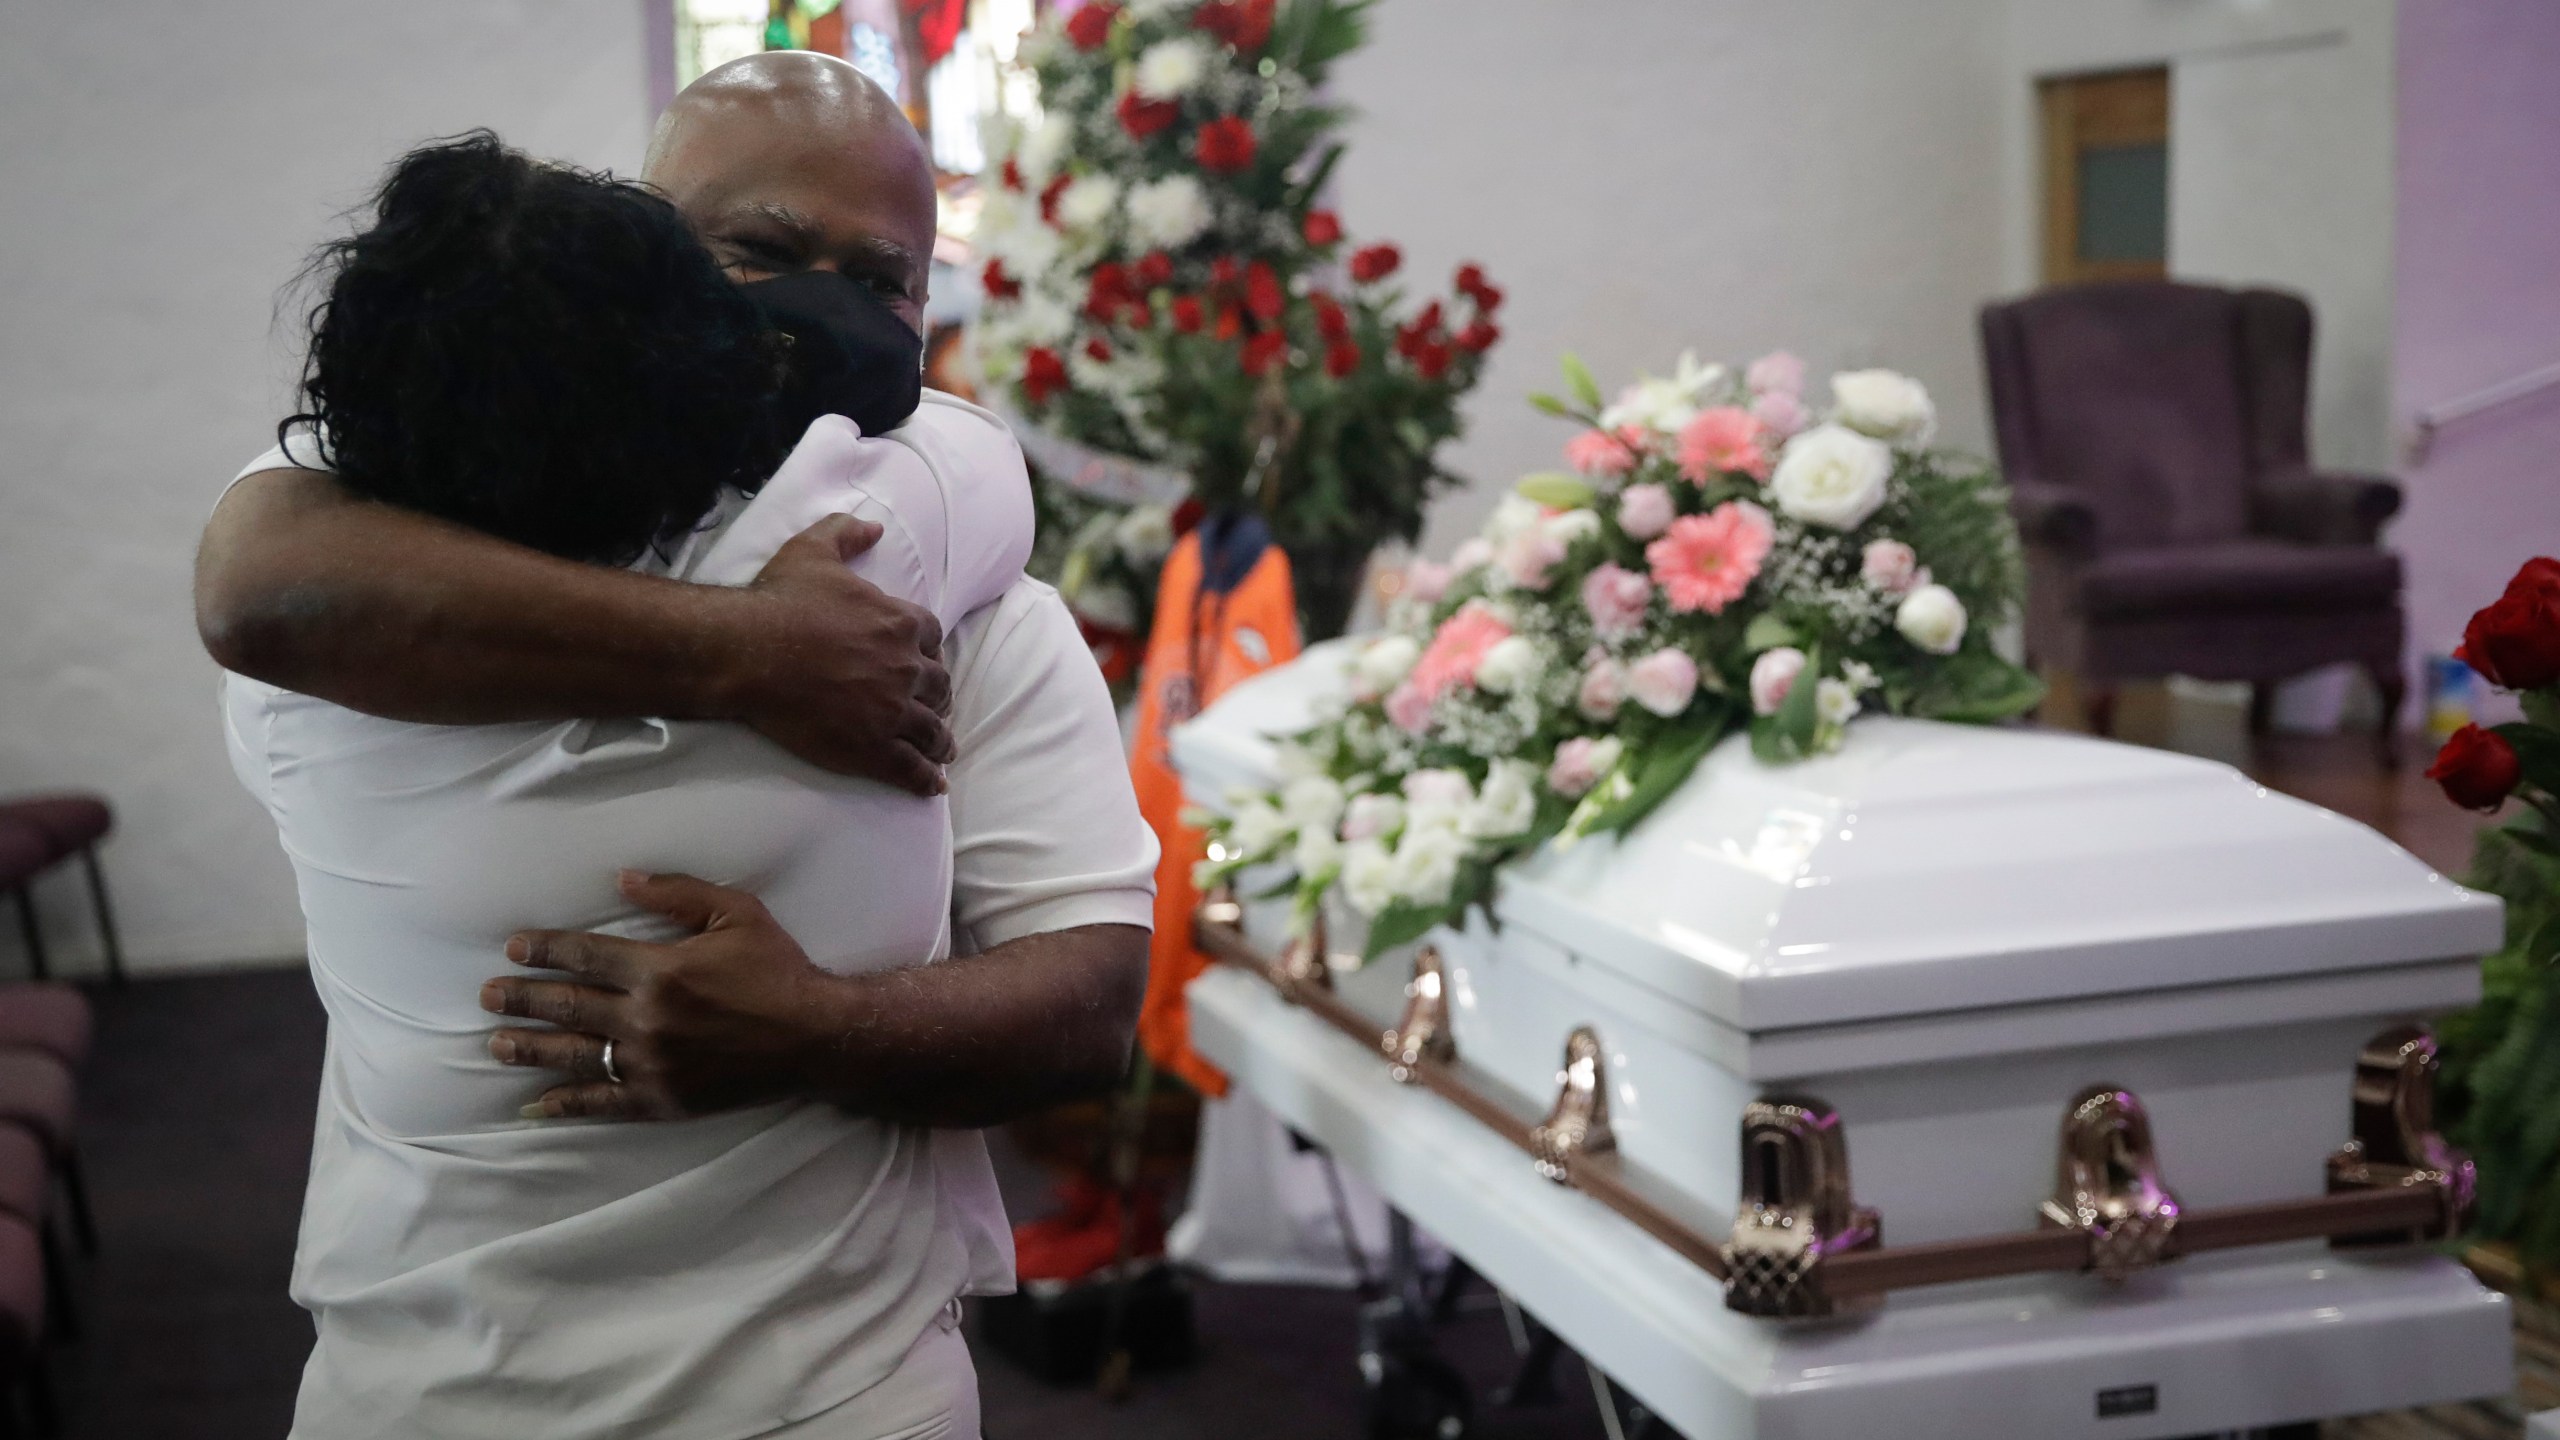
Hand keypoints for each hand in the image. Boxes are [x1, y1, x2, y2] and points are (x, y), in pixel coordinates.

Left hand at [480, 871, 840, 1120]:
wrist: (815, 1038)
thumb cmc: (778, 970)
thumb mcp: (738, 914)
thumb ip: (678, 894)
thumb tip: (622, 880)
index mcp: (659, 970)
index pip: (584, 956)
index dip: (545, 951)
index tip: (514, 949)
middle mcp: (645, 1019)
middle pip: (568, 1006)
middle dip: (522, 999)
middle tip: (487, 996)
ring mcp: (650, 1064)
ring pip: (574, 1055)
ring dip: (530, 1048)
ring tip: (496, 1043)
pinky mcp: (662, 1099)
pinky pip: (603, 1103)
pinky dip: (567, 1103)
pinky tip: (538, 1103)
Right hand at [723, 515, 954, 794]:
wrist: (749, 652)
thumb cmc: (780, 601)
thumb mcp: (813, 550)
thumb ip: (847, 533)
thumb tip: (874, 524)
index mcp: (900, 623)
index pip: (934, 640)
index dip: (929, 653)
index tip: (925, 663)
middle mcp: (907, 668)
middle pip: (939, 686)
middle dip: (937, 697)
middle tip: (932, 707)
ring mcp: (893, 711)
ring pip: (933, 731)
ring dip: (940, 740)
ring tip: (942, 750)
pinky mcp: (874, 748)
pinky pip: (913, 768)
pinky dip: (926, 779)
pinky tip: (933, 785)